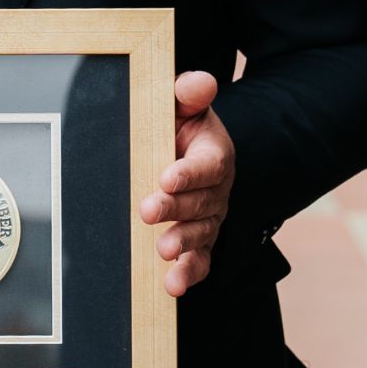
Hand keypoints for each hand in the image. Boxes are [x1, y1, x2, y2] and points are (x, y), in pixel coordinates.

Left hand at [141, 70, 233, 297]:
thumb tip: (201, 82)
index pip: (207, 165)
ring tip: (164, 251)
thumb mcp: (182, 103)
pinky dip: (189, 274)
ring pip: (202, 234)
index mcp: (215, 154)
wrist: (180, 151)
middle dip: (176, 209)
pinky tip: (172, 285)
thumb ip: (190, 92)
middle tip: (149, 211)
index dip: (188, 173)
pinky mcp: (200, 241)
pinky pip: (200, 260)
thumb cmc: (178, 125)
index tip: (166, 178)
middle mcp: (217, 190)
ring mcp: (209, 219)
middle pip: (201, 203)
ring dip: (184, 245)